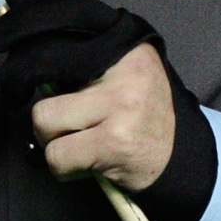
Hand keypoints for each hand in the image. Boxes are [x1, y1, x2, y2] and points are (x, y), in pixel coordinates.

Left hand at [29, 43, 174, 190]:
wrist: (181, 155)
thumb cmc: (142, 114)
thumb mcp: (125, 75)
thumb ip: (89, 67)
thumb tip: (38, 79)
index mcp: (126, 52)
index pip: (62, 52)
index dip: (46, 75)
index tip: (49, 89)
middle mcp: (124, 75)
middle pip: (46, 95)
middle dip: (47, 121)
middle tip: (66, 128)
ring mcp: (120, 109)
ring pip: (45, 125)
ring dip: (55, 146)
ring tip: (77, 147)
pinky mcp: (114, 144)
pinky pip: (60, 158)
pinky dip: (66, 168)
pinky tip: (88, 164)